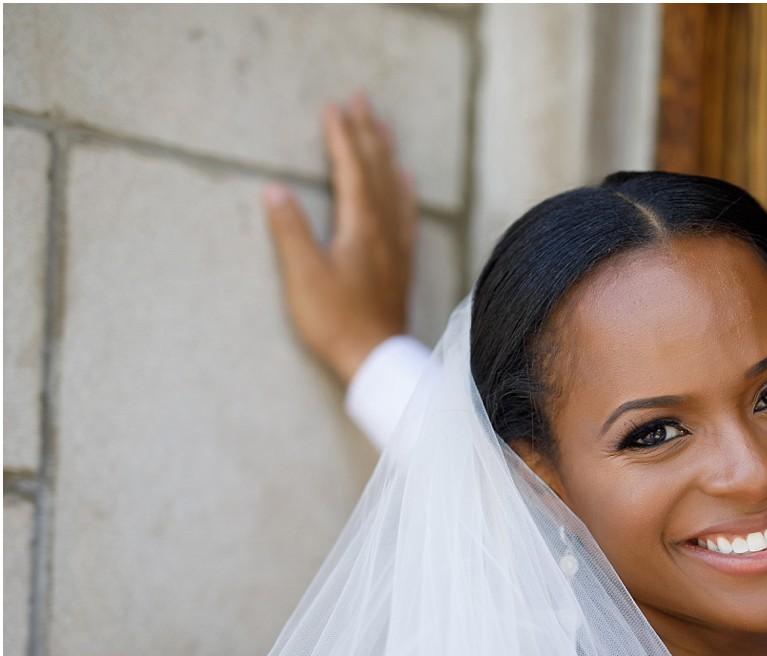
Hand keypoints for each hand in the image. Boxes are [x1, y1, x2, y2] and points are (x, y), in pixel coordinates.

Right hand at [263, 93, 416, 385]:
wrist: (375, 359)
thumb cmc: (336, 321)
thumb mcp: (303, 276)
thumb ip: (290, 231)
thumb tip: (274, 189)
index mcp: (360, 227)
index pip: (351, 170)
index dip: (341, 138)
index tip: (333, 107)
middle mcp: (383, 230)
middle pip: (376, 171)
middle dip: (367, 133)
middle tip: (362, 99)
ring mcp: (395, 246)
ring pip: (393, 188)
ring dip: (386, 154)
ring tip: (383, 127)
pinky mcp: (400, 263)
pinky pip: (406, 214)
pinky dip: (404, 191)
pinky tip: (406, 181)